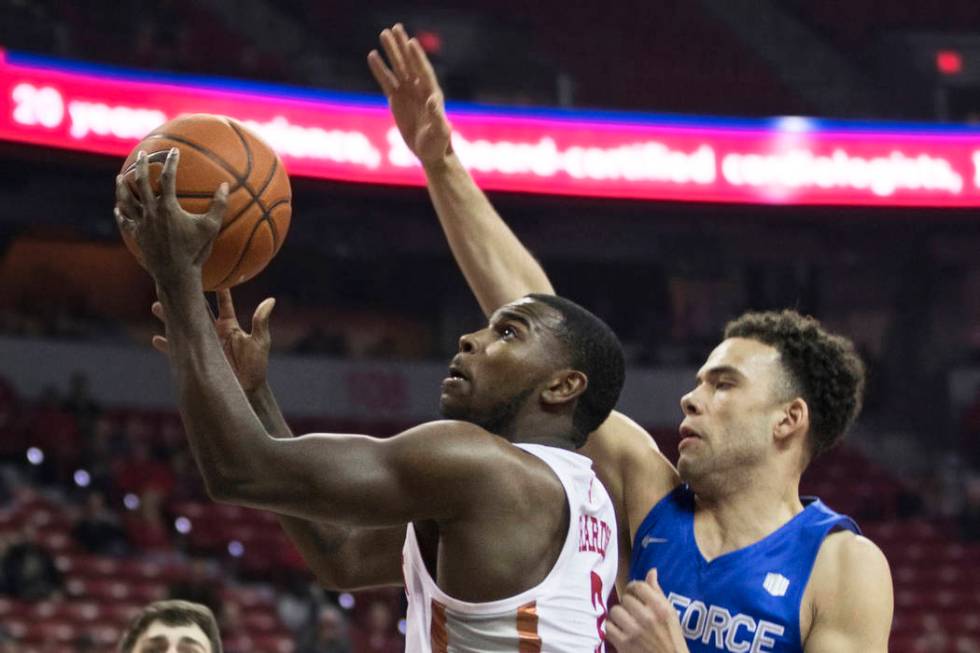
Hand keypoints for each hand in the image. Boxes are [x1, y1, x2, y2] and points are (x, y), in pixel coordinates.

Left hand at [115, 148, 227, 287]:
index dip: (171, 162)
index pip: (167, 178)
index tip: (173, 151)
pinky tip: (118, 208)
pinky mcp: (136, 236)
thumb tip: (225, 185)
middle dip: (141, 165)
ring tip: (121, 176)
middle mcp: (150, 212)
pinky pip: (125, 221)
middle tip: (142, 154)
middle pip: (140, 182)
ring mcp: (141, 224)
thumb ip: (219, 206)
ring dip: (123, 186)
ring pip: (126, 200)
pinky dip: (121, 213)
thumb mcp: (211, 228)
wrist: (175, 274)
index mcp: (167, 207)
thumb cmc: (195, 252)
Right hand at [152, 289, 275, 393]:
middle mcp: (213, 331)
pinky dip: (169, 345)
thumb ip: (261, 321)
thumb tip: (271, 300)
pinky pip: (179, 351)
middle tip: (172, 286)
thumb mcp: (260, 342)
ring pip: (183, 327)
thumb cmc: (256, 366)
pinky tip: (156, 339)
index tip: (209, 271)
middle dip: (184, 299)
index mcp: (228, 325)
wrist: (246, 391)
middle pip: (196, 311)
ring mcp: (203, 344)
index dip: (217, 288)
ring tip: (156, 306)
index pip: (221, 302)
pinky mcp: (196, 359)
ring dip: (170, 318)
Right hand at [368, 23, 451, 166]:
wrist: (430, 152)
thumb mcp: (440, 132)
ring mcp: (408, 92)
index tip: (411, 41)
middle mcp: (420, 89)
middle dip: (402, 47)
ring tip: (383, 34)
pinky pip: (386, 81)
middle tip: (394, 28)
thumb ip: (437, 117)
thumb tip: (432, 101)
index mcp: (432, 93)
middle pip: (410, 63)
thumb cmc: (438, 143)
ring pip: (398, 68)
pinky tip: (372, 56)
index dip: (418, 58)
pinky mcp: (396, 100)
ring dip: (391, 52)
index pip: (424, 71)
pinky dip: (380, 69)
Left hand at [607, 569, 688, 652]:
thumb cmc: (671, 638)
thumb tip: (651, 571)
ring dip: (618, 616)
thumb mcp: (670, 614)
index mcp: (661, 608)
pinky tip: (619, 631)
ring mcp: (634, 631)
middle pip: (626, 598)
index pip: (639, 586)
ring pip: (615, 611)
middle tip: (631, 610)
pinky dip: (612, 629)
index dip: (633, 587)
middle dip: (627, 603)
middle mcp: (648, 618)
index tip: (633, 593)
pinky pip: (608, 627)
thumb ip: (658, 592)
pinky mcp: (624, 644)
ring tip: (624, 620)